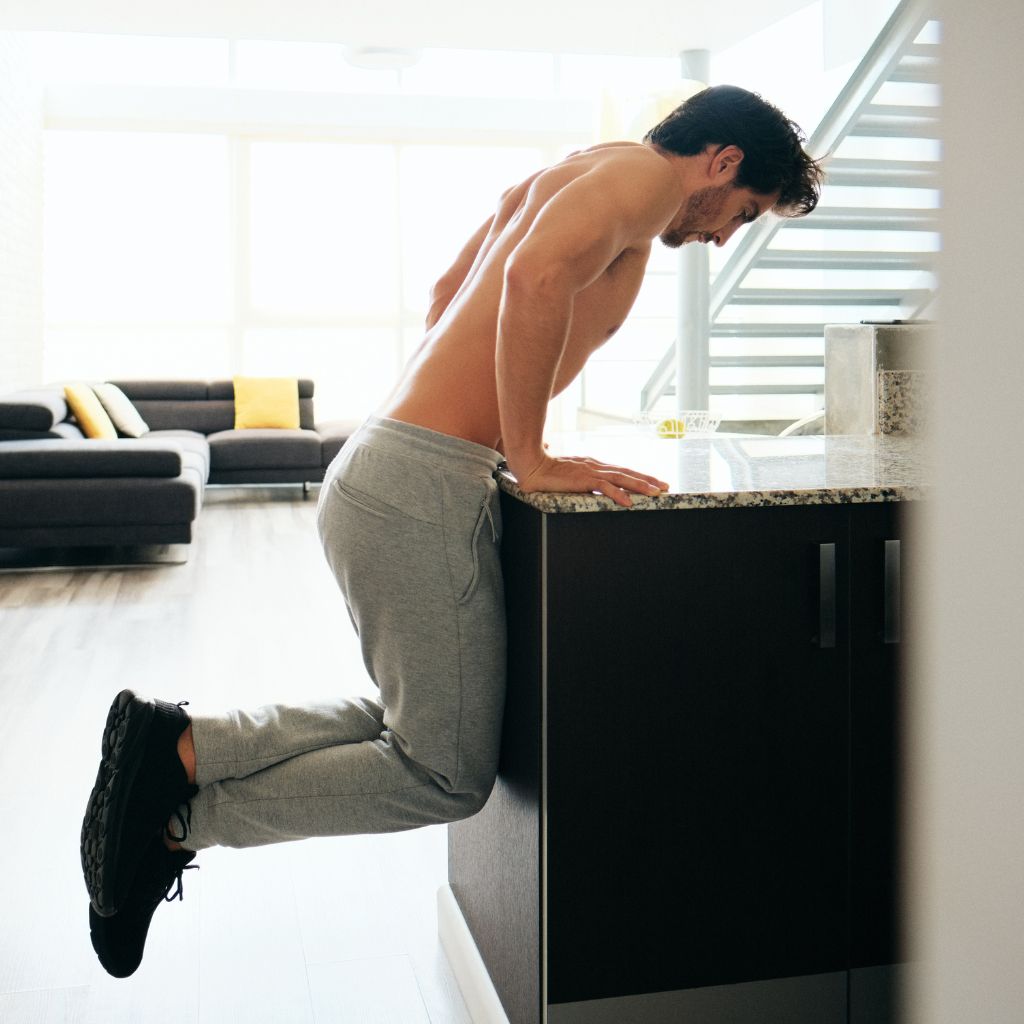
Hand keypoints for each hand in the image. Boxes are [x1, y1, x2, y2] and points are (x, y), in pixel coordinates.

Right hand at [515, 454, 668, 507]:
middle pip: (627, 473)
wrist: (531, 465)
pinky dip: (618, 494)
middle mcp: (596, 467)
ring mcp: (590, 472)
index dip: (639, 477)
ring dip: (639, 486)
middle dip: (647, 480)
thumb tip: (586, 483)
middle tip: (665, 487)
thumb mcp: (569, 474)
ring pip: (621, 478)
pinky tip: (628, 501)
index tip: (655, 482)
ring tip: (655, 493)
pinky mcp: (582, 479)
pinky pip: (604, 487)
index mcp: (594, 466)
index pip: (622, 471)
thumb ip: (580, 477)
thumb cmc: (546, 470)